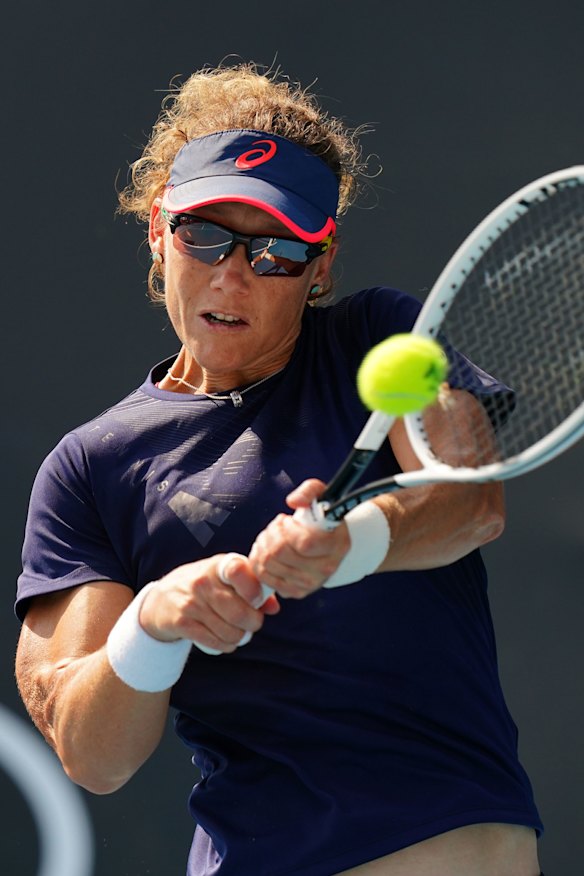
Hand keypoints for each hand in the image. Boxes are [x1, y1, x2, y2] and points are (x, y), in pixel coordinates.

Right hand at [138, 555, 279, 653]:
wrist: (161, 600)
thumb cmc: (205, 587)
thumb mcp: (225, 579)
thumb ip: (252, 588)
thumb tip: (274, 607)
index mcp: (219, 565)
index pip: (239, 570)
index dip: (254, 589)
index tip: (258, 600)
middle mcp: (203, 582)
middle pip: (240, 612)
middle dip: (253, 623)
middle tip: (252, 623)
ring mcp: (191, 603)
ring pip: (230, 631)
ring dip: (239, 637)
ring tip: (238, 632)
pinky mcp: (182, 623)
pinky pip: (215, 642)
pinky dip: (226, 645)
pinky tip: (225, 640)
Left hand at [249, 479, 350, 598]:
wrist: (330, 544)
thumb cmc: (324, 518)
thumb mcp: (322, 495)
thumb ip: (309, 491)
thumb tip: (293, 502)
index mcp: (335, 546)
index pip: (304, 543)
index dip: (288, 529)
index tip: (288, 519)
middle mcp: (324, 569)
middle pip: (280, 554)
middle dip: (271, 533)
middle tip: (277, 526)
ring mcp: (309, 584)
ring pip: (268, 564)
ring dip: (263, 545)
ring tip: (271, 535)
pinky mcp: (295, 592)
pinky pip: (264, 577)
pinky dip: (258, 560)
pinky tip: (267, 549)